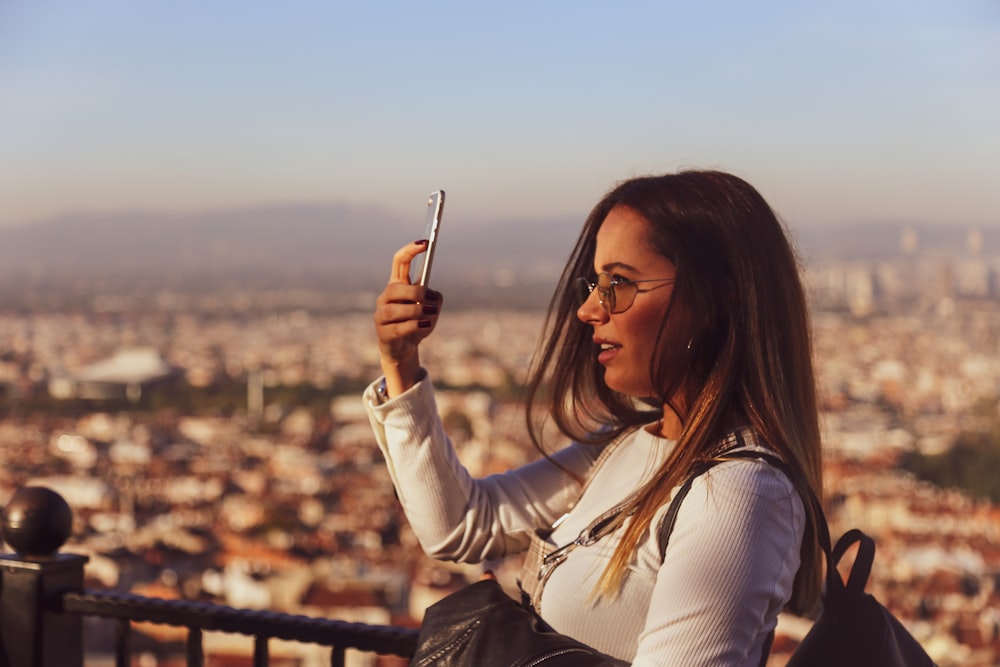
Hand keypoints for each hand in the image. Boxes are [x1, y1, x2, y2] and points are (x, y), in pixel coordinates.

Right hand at [373, 240, 442, 396]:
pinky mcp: (384, 333)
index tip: (426, 242)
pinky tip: (426, 325)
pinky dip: (417, 326)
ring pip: (397, 308)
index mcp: (397, 286)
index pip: (399, 262)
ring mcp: (381, 315)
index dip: (411, 250)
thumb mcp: (432, 310)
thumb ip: (435, 300)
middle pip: (397, 288)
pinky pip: (400, 327)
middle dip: (417, 293)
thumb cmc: (417, 325)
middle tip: (431, 302)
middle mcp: (386, 297)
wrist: (403, 350)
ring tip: (430, 316)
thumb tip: (433, 299)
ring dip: (418, 311)